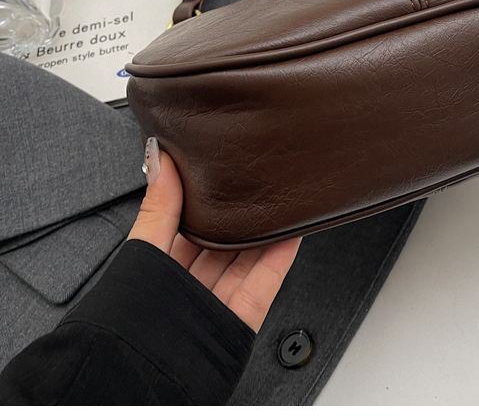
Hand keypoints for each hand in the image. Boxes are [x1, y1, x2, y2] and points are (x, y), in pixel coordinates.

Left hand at [127, 138, 300, 332]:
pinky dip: (280, 257)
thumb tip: (160, 159)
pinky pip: (265, 281)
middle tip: (260, 185)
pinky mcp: (241, 318)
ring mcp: (218, 301)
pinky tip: (292, 233)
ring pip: (248, 259)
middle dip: (242, 216)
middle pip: (223, 242)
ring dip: (266, 233)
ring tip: (282, 202)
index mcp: (161, 267)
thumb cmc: (129, 320)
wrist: (139, 376)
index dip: (209, 203)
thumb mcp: (143, 250)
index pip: (190, 226)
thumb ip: (159, 207)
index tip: (226, 176)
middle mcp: (190, 285)